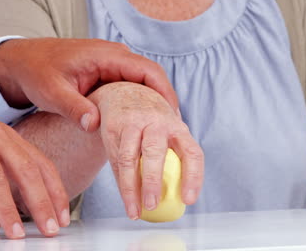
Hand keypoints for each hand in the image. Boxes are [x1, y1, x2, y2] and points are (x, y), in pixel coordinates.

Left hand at [0, 38, 178, 131]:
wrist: (24, 63)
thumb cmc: (37, 71)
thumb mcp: (52, 91)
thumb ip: (73, 107)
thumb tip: (94, 125)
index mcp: (107, 56)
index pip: (148, 71)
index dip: (165, 93)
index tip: (173, 117)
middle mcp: (115, 58)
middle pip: (152, 79)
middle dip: (163, 104)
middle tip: (173, 132)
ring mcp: (113, 67)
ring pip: (143, 86)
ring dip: (152, 107)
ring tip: (161, 133)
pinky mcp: (107, 77)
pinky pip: (130, 90)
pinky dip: (138, 107)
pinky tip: (140, 128)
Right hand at [89, 82, 203, 219]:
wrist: (124, 93)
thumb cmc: (152, 120)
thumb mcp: (168, 130)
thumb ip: (174, 154)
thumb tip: (180, 197)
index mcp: (177, 126)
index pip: (191, 152)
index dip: (193, 177)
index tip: (189, 200)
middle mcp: (156, 122)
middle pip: (154, 152)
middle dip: (152, 181)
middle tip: (152, 205)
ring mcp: (132, 123)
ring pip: (129, 159)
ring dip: (130, 188)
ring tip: (135, 211)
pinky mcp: (112, 127)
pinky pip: (115, 159)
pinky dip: (120, 182)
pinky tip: (125, 197)